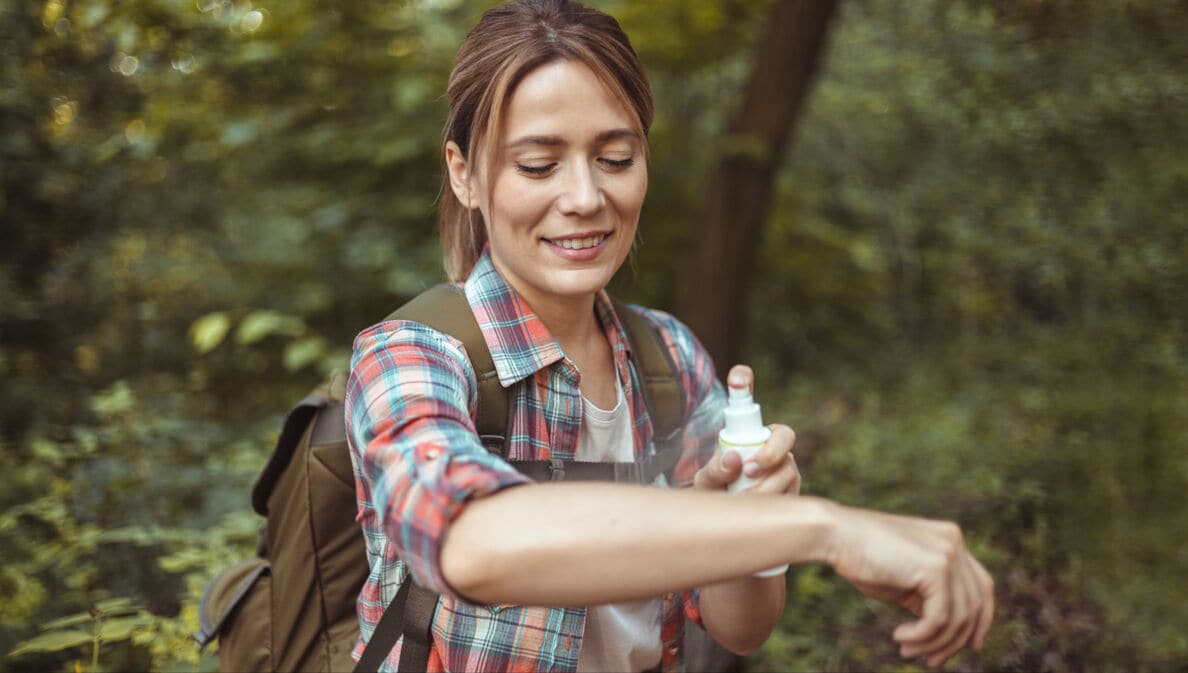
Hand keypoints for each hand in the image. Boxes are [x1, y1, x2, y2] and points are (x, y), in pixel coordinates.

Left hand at [693, 365, 800, 495]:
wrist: (728, 521)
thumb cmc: (716, 493)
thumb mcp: (706, 482)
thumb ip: (714, 470)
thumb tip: (733, 458)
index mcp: (749, 433)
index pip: (748, 404)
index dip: (743, 383)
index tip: (736, 377)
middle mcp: (772, 445)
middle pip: (784, 435)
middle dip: (770, 452)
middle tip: (748, 470)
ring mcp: (787, 467)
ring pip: (787, 470)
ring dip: (764, 486)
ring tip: (742, 498)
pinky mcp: (796, 491)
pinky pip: (792, 493)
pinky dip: (773, 501)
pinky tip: (758, 508)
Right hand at [825, 505, 994, 667]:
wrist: (835, 536)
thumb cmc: (862, 559)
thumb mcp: (904, 582)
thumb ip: (929, 597)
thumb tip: (947, 632)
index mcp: (950, 541)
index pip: (982, 587)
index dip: (982, 620)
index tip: (972, 647)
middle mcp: (955, 543)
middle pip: (975, 606)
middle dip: (955, 640)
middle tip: (930, 660)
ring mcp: (948, 553)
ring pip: (958, 617)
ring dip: (933, 643)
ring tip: (907, 650)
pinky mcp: (936, 568)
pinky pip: (939, 618)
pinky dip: (922, 636)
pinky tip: (900, 637)